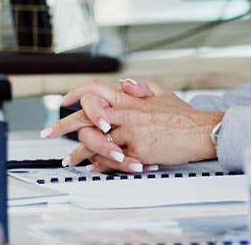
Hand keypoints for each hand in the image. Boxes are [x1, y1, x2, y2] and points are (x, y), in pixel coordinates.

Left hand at [41, 79, 221, 171]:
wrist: (201, 131)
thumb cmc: (184, 116)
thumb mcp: (163, 93)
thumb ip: (142, 88)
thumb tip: (124, 83)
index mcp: (130, 98)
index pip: (94, 91)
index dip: (75, 95)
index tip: (62, 103)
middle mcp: (126, 113)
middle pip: (84, 117)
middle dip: (62, 126)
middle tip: (48, 134)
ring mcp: (130, 132)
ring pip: (94, 142)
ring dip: (79, 153)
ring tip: (71, 160)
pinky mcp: (137, 150)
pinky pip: (111, 160)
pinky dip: (101, 165)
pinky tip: (95, 168)